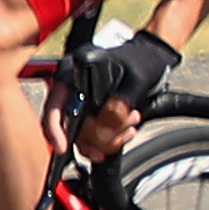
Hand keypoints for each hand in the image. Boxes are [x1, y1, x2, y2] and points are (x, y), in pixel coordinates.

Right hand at [60, 23, 181, 159]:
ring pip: (82, 135)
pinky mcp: (93, 115)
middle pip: (67, 125)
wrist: (154, 62)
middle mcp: (73, 87)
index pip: (54, 103)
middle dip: (91, 139)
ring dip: (107, 140)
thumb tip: (104, 133)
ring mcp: (83, 102)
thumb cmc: (143, 61)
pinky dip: (111, 141)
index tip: (63, 147)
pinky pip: (94, 138)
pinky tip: (127, 131)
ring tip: (129, 128)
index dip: (54, 128)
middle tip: (113, 141)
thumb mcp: (136, 80)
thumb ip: (121, 104)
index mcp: (75, 70)